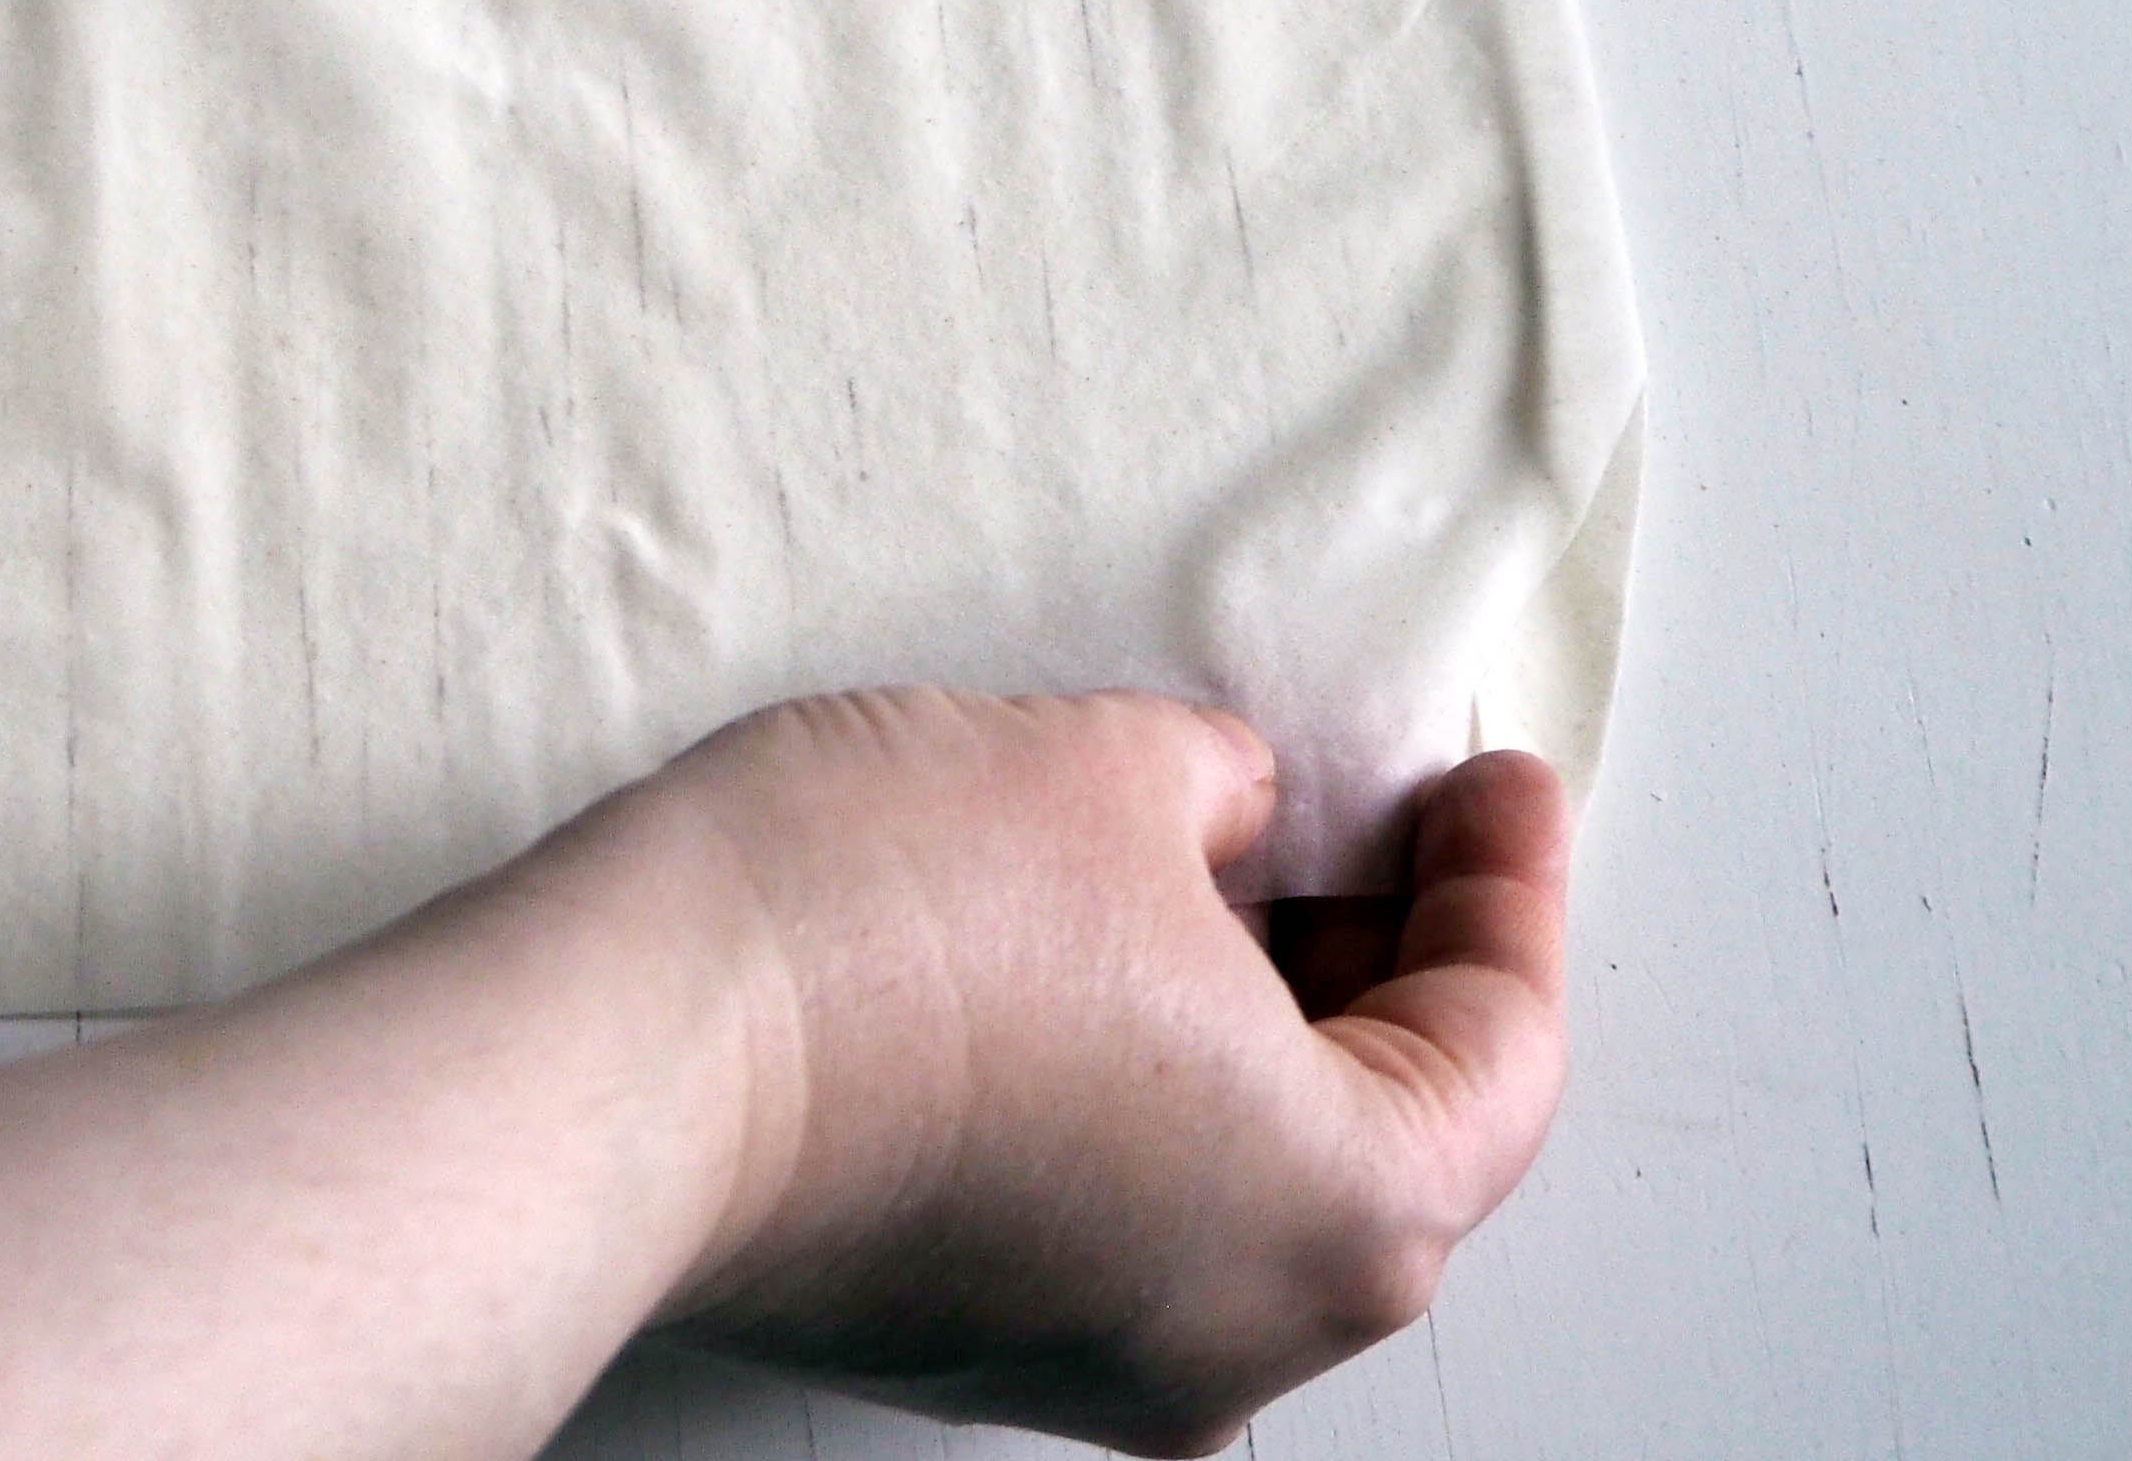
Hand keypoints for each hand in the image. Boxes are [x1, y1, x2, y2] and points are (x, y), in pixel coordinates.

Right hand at [639, 688, 1570, 1454]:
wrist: (626, 1055)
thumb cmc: (871, 934)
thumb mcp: (1104, 770)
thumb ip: (1221, 791)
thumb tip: (1224, 819)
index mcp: (1347, 1213)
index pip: (1502, 1046)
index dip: (1504, 883)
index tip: (1488, 788)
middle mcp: (1247, 1333)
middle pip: (1384, 1134)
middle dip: (1378, 957)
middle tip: (1359, 816)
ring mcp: (1097, 1360)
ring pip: (1240, 1179)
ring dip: (1245, 1023)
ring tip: (1196, 862)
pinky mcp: (964, 1338)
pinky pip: (1113, 1212)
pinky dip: (1131, 1090)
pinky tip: (1068, 959)